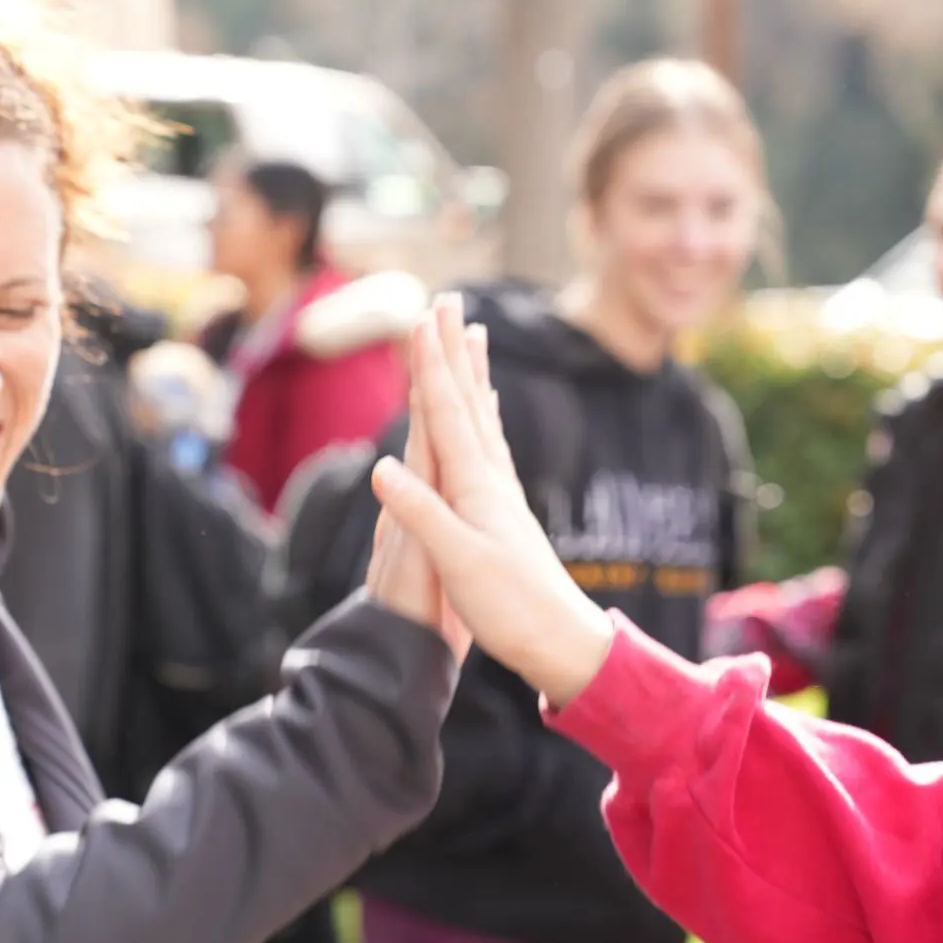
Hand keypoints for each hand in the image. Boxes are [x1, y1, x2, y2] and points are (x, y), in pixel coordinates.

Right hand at [371, 295, 612, 707]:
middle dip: (452, 350)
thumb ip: (421, 515)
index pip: (445, 412)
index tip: (422, 316)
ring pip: (481, 418)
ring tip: (473, 338)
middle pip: (466, 402)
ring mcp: (502, 495)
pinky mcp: (507, 513)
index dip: (430, 364)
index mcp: (474, 486)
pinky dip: (484, 419)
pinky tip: (487, 416)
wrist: (562, 642)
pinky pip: (491, 448)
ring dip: (471, 374)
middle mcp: (491, 481)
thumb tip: (381, 467)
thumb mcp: (458, 563)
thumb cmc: (511, 608)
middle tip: (447, 301)